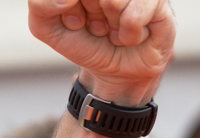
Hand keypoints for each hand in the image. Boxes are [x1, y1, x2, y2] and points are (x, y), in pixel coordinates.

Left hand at [29, 0, 174, 103]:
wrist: (114, 70)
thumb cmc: (82, 41)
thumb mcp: (47, 26)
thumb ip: (41, 5)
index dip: (67, 11)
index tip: (74, 20)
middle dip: (89, 16)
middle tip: (97, 24)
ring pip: (112, 1)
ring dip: (109, 25)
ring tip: (114, 27)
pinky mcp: (158, 1)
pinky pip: (134, 16)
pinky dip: (127, 34)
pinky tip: (130, 34)